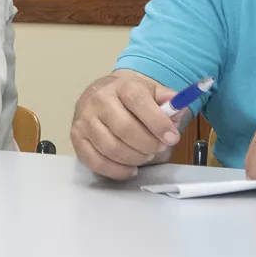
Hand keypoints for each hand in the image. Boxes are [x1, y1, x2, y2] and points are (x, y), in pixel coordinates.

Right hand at [69, 71, 184, 179]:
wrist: (104, 93)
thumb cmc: (131, 98)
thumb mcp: (152, 92)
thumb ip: (169, 100)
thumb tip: (179, 107)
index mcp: (121, 86)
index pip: (138, 101)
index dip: (157, 122)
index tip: (171, 137)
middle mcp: (99, 100)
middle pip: (125, 129)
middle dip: (148, 145)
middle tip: (158, 148)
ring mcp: (85, 120)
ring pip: (111, 148)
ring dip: (135, 158)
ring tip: (144, 155)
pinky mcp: (77, 138)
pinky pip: (96, 162)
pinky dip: (118, 170)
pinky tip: (130, 167)